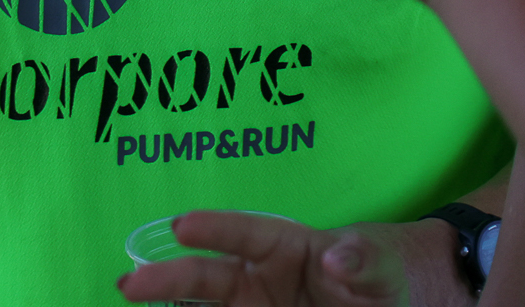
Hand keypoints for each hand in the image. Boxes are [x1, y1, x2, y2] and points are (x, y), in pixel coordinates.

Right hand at [117, 211, 409, 305]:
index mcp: (285, 246)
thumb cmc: (385, 275)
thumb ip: (362, 259)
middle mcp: (258, 279)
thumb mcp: (383, 266)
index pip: (244, 234)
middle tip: (129, 285)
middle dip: (167, 279)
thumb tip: (334, 258)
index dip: (213, 229)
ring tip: (137, 306)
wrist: (395, 303)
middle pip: (207, 277)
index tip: (182, 226)